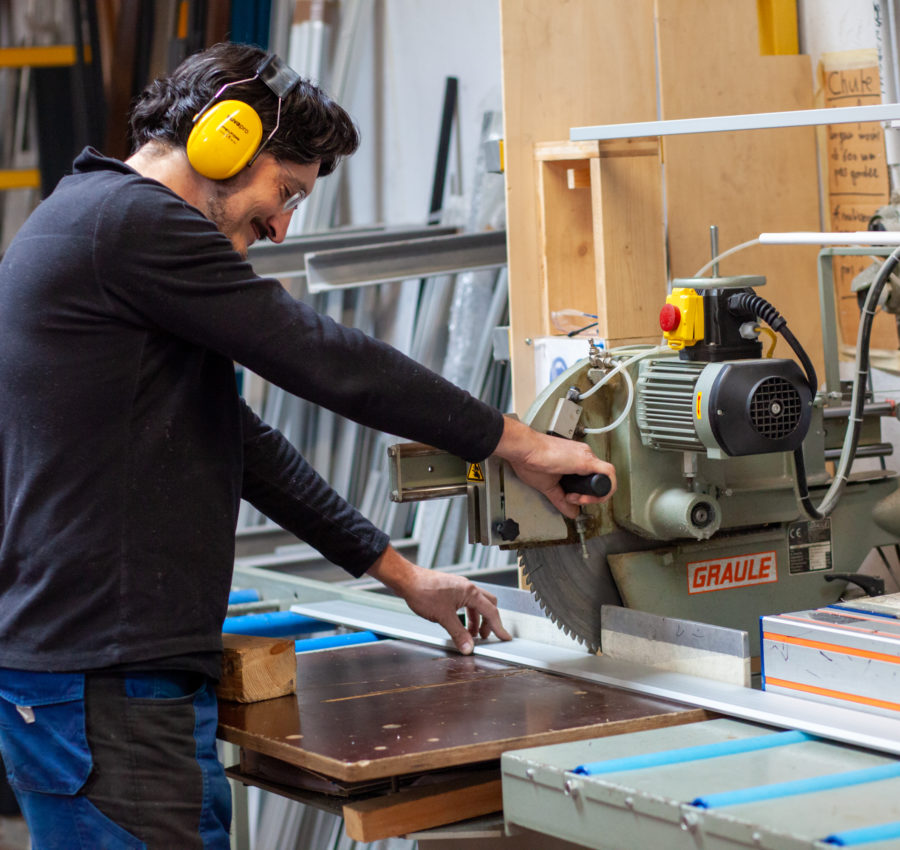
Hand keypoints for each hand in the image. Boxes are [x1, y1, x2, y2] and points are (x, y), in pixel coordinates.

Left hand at [367, 546, 511, 653]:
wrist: (407, 580)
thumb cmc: (423, 591)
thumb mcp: (443, 617)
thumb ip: (458, 634)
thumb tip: (468, 647)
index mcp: (470, 592)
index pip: (491, 612)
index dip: (499, 627)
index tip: (505, 637)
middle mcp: (467, 587)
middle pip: (488, 605)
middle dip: (489, 622)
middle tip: (485, 637)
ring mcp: (459, 587)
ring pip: (476, 605)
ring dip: (476, 620)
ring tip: (471, 634)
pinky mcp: (451, 590)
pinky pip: (465, 603)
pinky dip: (466, 615)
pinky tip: (459, 623)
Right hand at [493, 416, 616, 518]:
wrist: (524, 449)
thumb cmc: (530, 460)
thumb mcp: (548, 486)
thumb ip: (561, 499)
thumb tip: (572, 512)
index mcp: (575, 459)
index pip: (592, 478)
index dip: (586, 493)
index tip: (571, 497)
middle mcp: (583, 455)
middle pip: (600, 479)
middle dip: (591, 496)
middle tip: (574, 499)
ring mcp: (586, 456)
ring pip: (606, 477)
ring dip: (595, 495)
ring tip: (577, 498)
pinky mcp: (586, 460)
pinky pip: (608, 474)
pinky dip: (603, 490)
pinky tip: (586, 496)